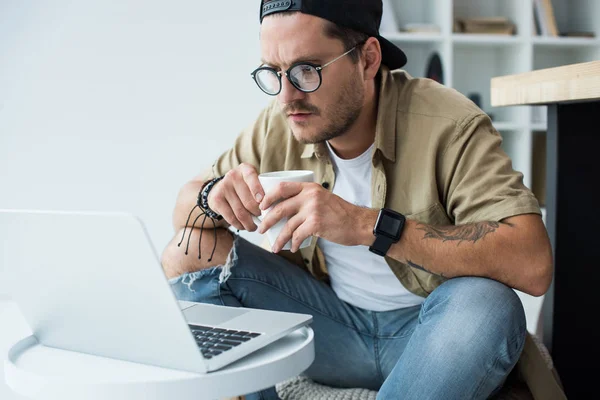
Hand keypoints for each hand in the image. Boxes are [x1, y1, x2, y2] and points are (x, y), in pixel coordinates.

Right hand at [207, 163, 263, 230]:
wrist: (220, 189)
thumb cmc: (244, 187)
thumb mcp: (253, 181)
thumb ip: (263, 188)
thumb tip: (276, 206)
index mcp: (245, 169)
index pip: (251, 177)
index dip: (257, 190)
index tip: (263, 201)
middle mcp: (233, 176)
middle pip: (248, 201)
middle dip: (258, 213)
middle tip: (264, 219)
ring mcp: (223, 187)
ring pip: (240, 212)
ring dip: (250, 223)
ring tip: (255, 227)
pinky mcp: (217, 200)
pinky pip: (231, 218)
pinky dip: (240, 225)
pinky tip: (244, 227)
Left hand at [257, 181, 373, 251]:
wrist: (359, 223)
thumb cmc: (341, 213)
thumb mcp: (323, 198)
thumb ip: (306, 199)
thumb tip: (285, 209)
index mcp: (309, 187)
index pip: (282, 187)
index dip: (268, 197)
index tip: (261, 207)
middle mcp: (310, 196)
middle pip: (280, 208)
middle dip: (267, 221)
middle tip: (261, 229)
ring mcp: (313, 210)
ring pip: (287, 226)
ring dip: (279, 239)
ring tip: (274, 247)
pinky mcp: (316, 224)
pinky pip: (298, 236)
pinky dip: (293, 244)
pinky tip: (293, 248)